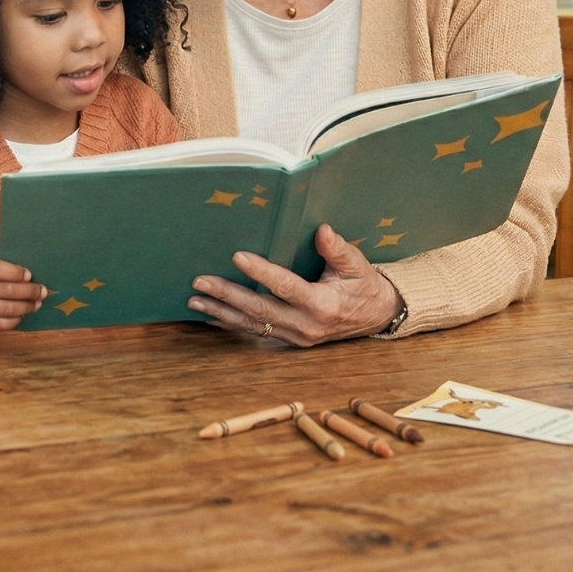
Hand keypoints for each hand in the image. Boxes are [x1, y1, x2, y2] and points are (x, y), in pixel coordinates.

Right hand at [0, 252, 46, 333]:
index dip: (15, 273)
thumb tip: (30, 264)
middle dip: (28, 292)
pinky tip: (22, 314)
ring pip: (5, 309)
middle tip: (42, 291)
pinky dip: (15, 320)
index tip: (30, 275)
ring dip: (26, 307)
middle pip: (5, 290)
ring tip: (36, 303)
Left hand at [187, 223, 402, 345]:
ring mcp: (296, 336)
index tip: (237, 256)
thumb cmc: (364, 285)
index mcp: (322, 304)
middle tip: (200, 281)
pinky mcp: (290, 340)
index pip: (285, 286)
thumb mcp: (357, 265)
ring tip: (195, 299)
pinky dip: (231, 324)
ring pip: (252, 325)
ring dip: (222, 311)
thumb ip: (338, 249)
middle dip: (227, 295)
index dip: (261, 272)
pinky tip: (210, 316)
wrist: (377, 316)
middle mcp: (306, 325)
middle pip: (259, 309)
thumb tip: (322, 230)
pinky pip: (256, 333)